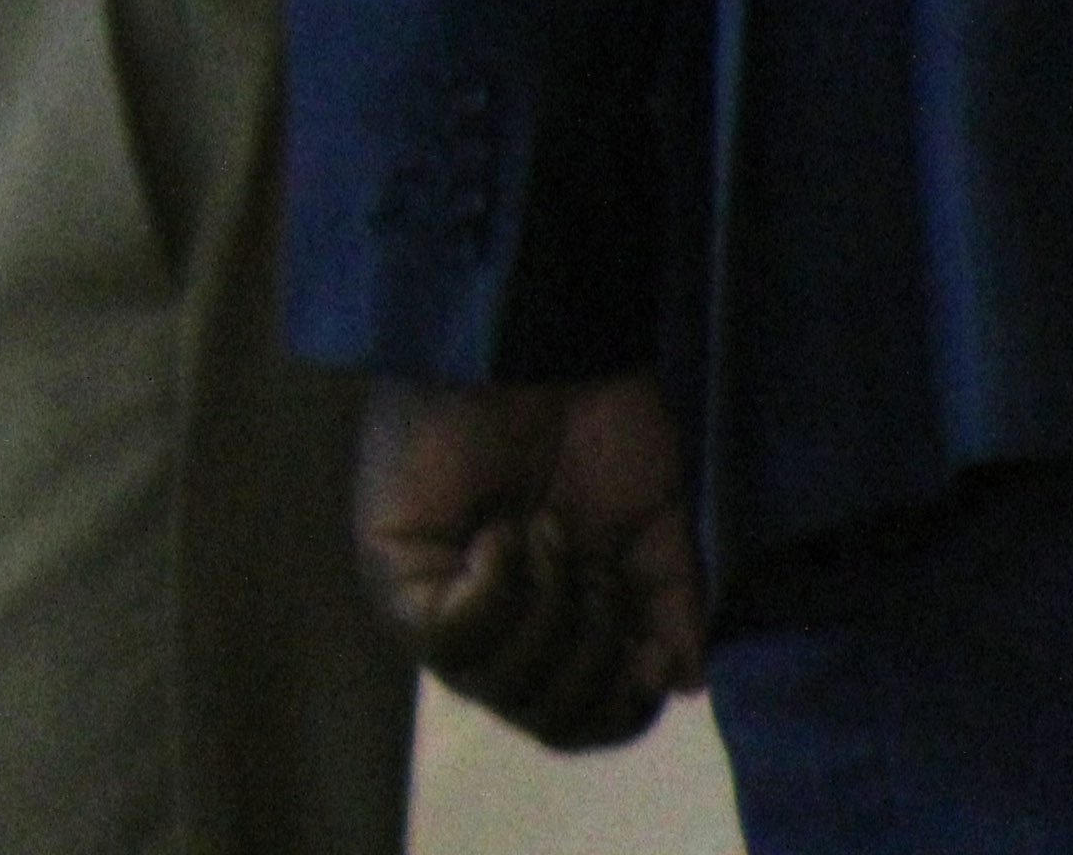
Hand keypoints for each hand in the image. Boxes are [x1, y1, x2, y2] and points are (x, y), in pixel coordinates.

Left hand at [353, 373, 704, 751]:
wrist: (543, 349)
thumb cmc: (594, 422)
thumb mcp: (651, 528)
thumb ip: (669, 610)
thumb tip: (678, 684)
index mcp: (551, 624)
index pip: (583, 724)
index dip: (624, 702)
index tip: (648, 639)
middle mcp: (491, 625)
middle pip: (547, 720)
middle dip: (594, 649)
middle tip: (591, 565)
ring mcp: (439, 602)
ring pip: (499, 686)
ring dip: (550, 614)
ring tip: (547, 533)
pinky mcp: (394, 570)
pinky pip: (444, 640)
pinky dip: (497, 594)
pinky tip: (503, 537)